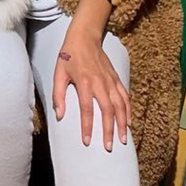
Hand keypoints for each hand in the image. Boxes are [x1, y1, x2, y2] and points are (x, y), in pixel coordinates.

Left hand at [53, 21, 130, 150]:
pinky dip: (128, 111)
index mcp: (84, 82)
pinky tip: (128, 122)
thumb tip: (59, 115)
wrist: (84, 38)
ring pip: (120, 106)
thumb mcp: (58, 73)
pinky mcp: (117, 79)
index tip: (87, 141)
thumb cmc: (68, 56)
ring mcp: (111, 81)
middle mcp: (100, 83)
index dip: (87, 127)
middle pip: (108, 111)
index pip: (87, 109)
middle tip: (109, 147)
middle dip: (109, 130)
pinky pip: (125, 97)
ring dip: (122, 124)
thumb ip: (58, 95)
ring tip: (122, 139)